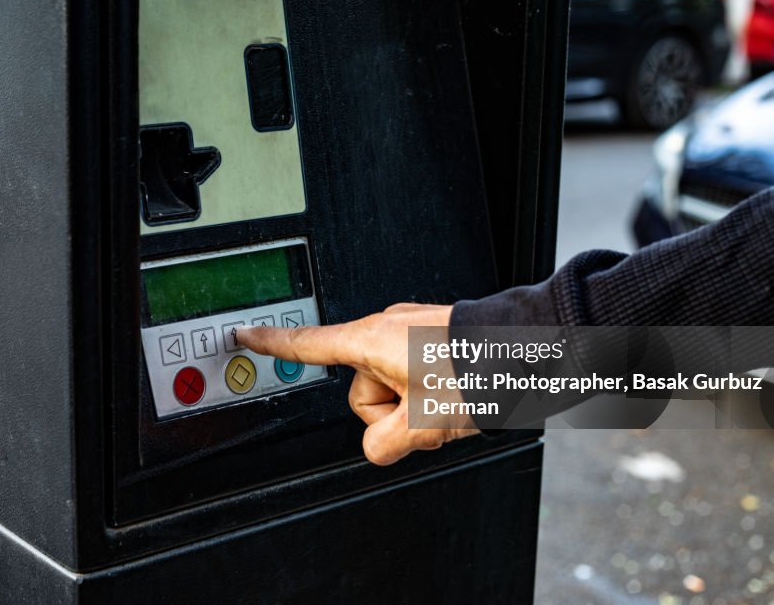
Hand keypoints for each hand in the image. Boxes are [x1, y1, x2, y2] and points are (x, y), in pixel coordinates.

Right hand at [236, 303, 478, 465]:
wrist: (528, 347)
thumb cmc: (477, 372)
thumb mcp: (422, 424)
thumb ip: (384, 444)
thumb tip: (379, 445)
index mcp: (371, 341)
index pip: (307, 345)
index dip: (272, 342)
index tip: (245, 333)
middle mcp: (386, 328)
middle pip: (362, 389)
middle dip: (390, 413)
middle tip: (425, 417)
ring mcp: (411, 329)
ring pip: (392, 386)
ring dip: (416, 406)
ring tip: (448, 406)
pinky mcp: (432, 335)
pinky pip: (414, 372)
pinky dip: (430, 392)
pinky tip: (455, 395)